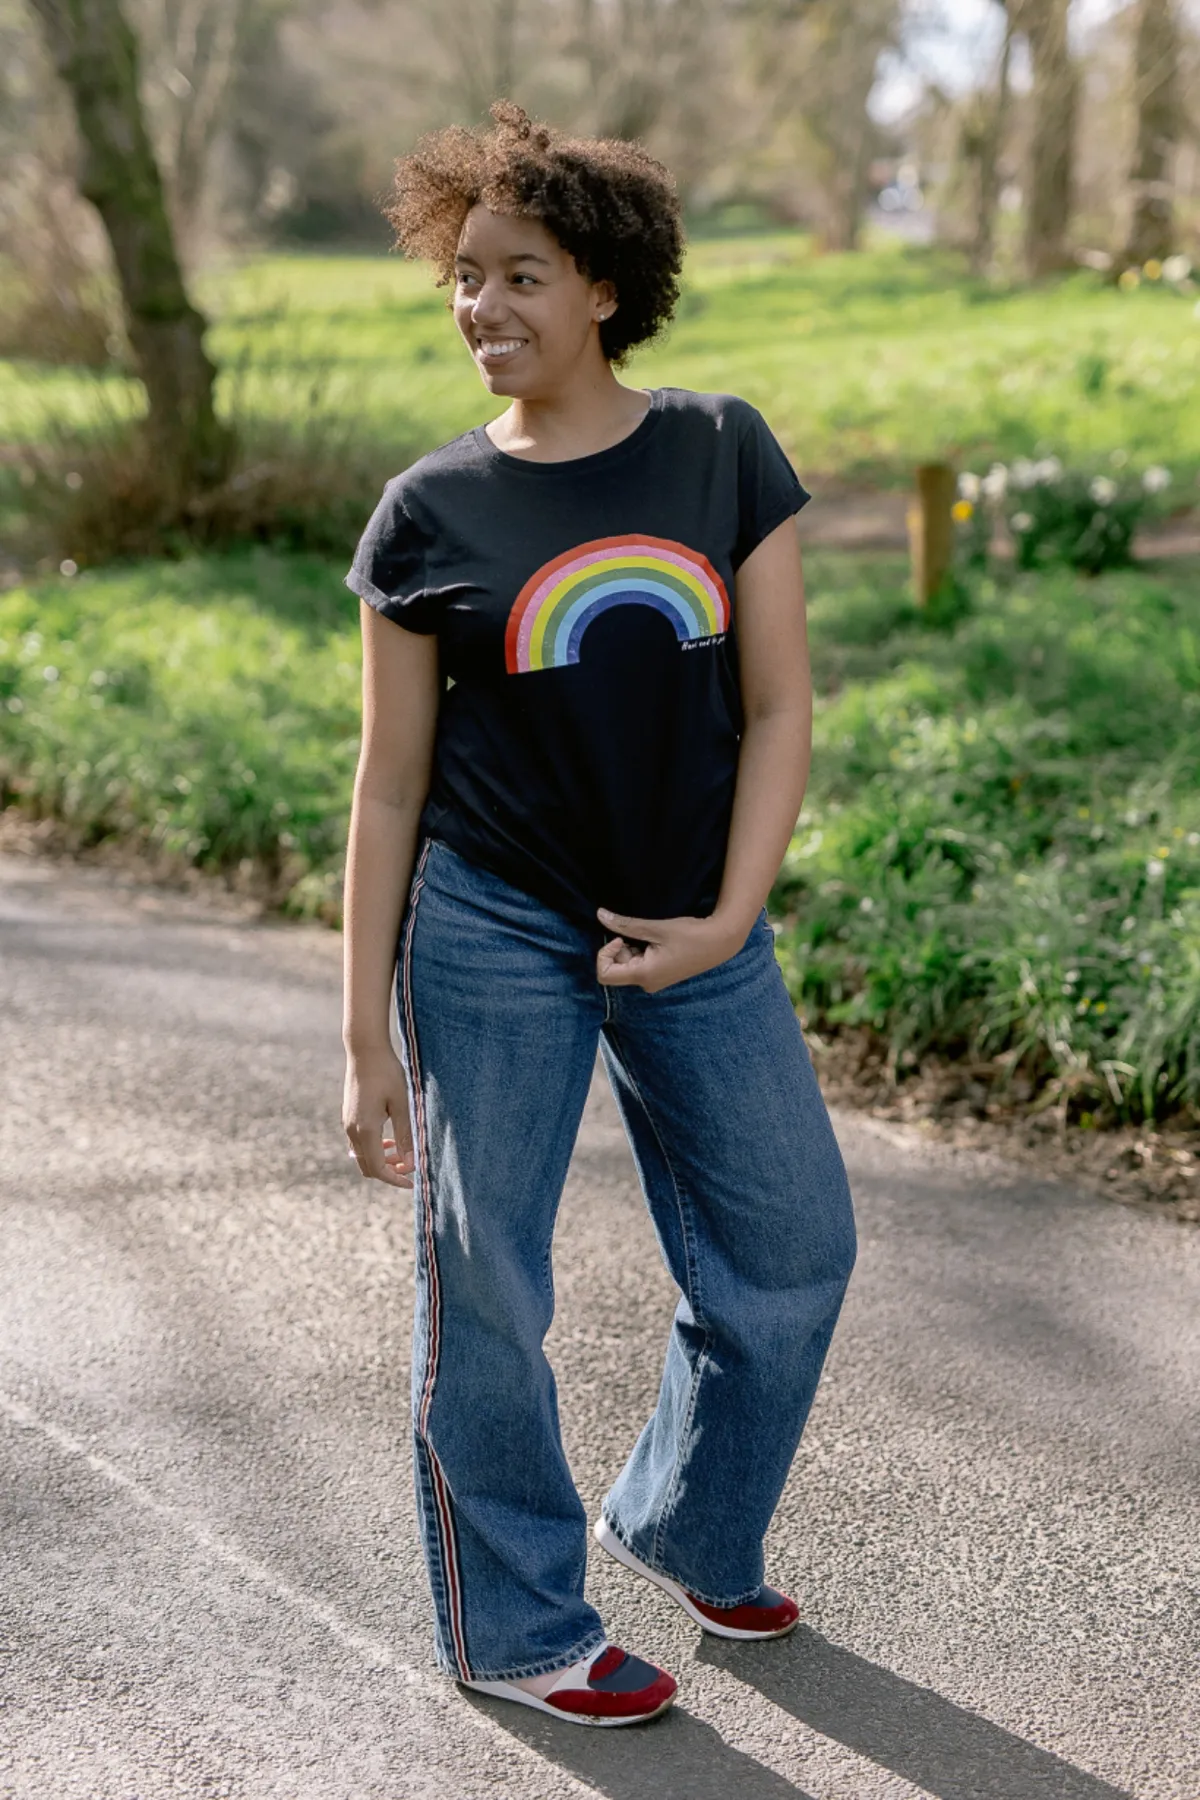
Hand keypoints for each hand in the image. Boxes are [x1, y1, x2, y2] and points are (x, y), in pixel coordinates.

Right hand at [343, 1045, 415, 1187]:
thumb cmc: (387, 1073)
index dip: (395, 1179)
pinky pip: (359, 1144)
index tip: (412, 1182)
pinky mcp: (349, 1117)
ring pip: (362, 1156)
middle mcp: (352, 1130)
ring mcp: (348, 1124)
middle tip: (410, 1167)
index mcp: (365, 1129)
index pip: (378, 1168)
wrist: (364, 1050)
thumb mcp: (402, 1104)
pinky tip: (390, 1139)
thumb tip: (411, 1163)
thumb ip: (405, 1135)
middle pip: (368, 1166)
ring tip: (402, 1153)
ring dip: (382, 1161)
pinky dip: (374, 1149)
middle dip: (389, 1172)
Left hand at [596, 908, 743, 993]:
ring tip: (651, 937)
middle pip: (616, 969)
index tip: (619, 938)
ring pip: (628, 967)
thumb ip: (625, 925)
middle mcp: (647, 983)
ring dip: (632, 949)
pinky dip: (641, 953)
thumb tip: (600, 915)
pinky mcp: (661, 976)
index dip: (605, 954)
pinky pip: (640, 966)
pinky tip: (657, 942)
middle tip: (640, 934)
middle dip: (620, 949)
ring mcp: (654, 982)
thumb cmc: (690, 934)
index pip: (604, 974)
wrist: (720, 942)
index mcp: (643, 975)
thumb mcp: (655, 928)